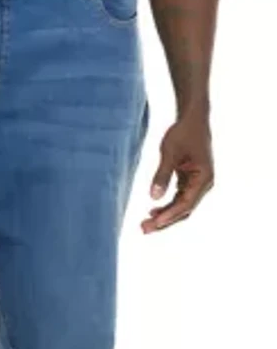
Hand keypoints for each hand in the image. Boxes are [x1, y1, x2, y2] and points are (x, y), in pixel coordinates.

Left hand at [142, 114, 213, 233]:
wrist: (192, 118)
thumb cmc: (183, 132)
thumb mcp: (169, 152)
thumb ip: (162, 175)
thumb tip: (154, 198)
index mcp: (204, 178)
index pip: (186, 203)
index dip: (169, 215)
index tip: (154, 223)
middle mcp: (204, 184)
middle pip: (184, 210)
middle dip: (164, 221)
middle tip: (144, 229)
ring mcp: (198, 184)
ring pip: (181, 207)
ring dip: (164, 216)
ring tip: (145, 224)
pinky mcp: (191, 181)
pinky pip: (179, 199)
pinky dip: (167, 206)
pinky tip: (153, 211)